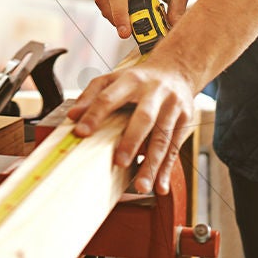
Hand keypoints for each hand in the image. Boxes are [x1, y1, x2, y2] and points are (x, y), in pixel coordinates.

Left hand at [66, 61, 196, 194]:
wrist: (176, 70)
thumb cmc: (138, 79)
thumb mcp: (114, 79)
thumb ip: (92, 95)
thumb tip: (72, 116)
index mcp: (131, 80)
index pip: (109, 97)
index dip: (94, 114)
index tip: (81, 133)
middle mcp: (154, 92)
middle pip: (144, 117)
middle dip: (132, 140)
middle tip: (119, 162)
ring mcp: (172, 106)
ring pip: (163, 138)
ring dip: (152, 164)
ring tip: (141, 186)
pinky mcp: (185, 120)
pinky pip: (175, 148)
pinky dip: (166, 169)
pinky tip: (159, 187)